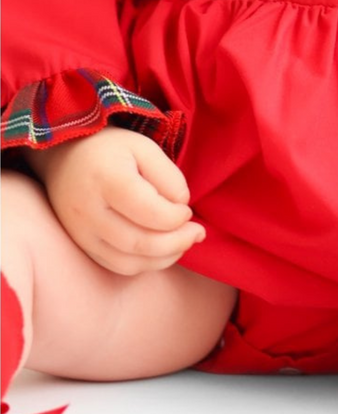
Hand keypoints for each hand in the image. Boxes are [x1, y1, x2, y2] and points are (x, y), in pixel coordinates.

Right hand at [25, 126, 204, 275]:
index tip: (186, 210)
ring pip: (129, 262)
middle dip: (177, 243)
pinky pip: (117, 266)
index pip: (150, 212)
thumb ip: (169, 176)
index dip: (177, 217)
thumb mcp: (145, 148)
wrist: (65, 156)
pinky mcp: (81, 244)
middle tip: (197, 232)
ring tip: (184, 242)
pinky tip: (162, 249)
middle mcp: (88, 210)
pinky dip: (145, 264)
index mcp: (106, 179)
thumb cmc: (111, 149)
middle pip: (140, 243)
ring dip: (165, 258)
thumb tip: (181, 208)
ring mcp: (81, 232)